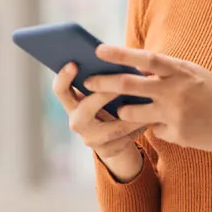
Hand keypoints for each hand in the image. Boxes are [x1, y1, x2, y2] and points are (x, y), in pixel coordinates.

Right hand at [51, 63, 149, 180]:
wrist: (115, 140)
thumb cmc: (109, 106)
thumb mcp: (101, 94)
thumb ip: (102, 80)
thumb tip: (117, 60)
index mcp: (71, 103)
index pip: (60, 90)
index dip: (64, 77)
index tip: (74, 63)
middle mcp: (76, 122)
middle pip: (85, 108)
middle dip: (104, 94)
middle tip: (122, 82)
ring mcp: (90, 139)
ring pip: (112, 127)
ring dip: (131, 114)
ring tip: (147, 101)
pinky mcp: (107, 151)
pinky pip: (125, 139)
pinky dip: (139, 127)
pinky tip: (151, 118)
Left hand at [84, 44, 211, 187]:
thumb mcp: (195, 74)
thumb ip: (169, 71)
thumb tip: (136, 65)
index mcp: (181, 71)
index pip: (145, 58)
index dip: (120, 53)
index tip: (98, 50)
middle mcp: (176, 91)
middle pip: (129, 85)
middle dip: (104, 83)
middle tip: (88, 81)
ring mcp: (175, 114)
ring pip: (132, 112)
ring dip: (123, 110)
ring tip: (121, 108)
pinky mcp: (176, 134)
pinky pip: (153, 129)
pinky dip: (154, 125)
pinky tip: (169, 126)